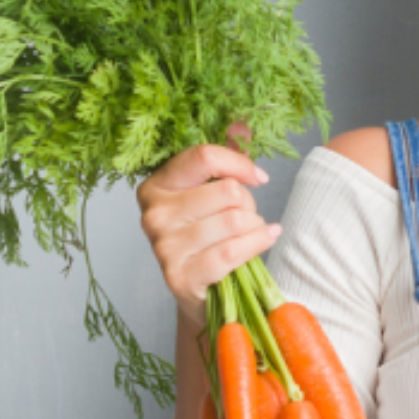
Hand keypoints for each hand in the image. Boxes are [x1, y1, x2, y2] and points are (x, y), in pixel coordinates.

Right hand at [137, 136, 279, 323]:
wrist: (201, 292)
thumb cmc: (208, 236)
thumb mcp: (212, 192)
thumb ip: (224, 158)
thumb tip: (242, 126)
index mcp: (155, 185)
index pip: (203, 157)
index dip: (239, 163)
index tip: (258, 177)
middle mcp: (152, 214)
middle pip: (226, 191)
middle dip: (248, 203)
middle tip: (246, 216)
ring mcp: (163, 247)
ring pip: (234, 220)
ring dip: (255, 226)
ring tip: (251, 232)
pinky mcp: (179, 277)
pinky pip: (232, 251)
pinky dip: (258, 243)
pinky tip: (265, 239)